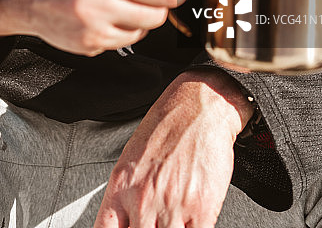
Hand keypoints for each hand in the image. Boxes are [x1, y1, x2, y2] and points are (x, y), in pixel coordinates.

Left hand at [94, 69, 254, 227]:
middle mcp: (142, 199)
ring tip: (171, 222)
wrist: (199, 106)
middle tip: (153, 223)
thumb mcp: (132, 158)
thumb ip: (125, 196)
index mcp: (121, 185)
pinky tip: (188, 224)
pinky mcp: (201, 209)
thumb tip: (125, 223)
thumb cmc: (168, 127)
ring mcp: (171, 206)